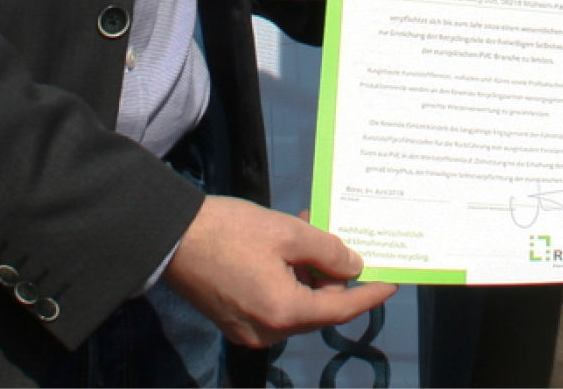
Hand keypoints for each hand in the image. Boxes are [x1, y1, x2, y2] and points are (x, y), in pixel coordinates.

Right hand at [164, 195, 395, 347]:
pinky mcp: (234, 321)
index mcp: (284, 312)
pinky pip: (274, 306)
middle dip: (331, 275)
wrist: (169, 237)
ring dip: (308, 275)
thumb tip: (353, 266)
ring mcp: (248, 331)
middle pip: (317, 309)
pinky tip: (284, 251)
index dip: (369, 295)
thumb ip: (327, 251)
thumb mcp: (285, 232)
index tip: (392, 282)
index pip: (340, 310)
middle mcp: (268, 332)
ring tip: (305, 233)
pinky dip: (287, 282)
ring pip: (295, 306)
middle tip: (333, 236)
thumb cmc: (228, 230)